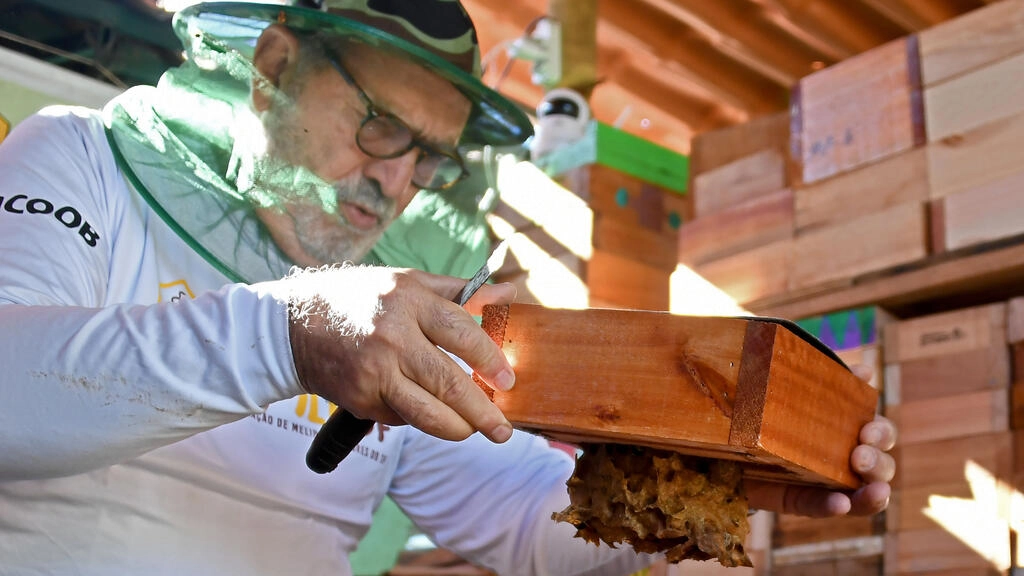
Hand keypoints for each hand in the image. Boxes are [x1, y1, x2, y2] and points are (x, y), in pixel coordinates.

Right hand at [278, 265, 516, 443]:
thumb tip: (507, 294)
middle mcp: (392, 336)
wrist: (290, 325)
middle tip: (502, 430)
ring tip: (475, 433)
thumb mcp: (407, 282)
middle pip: (449, 382)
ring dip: (457, 428)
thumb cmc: (355, 298)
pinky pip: (401, 416)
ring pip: (427, 412)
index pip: (462, 333)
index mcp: (409, 300)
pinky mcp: (359, 397)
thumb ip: (460, 292)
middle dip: (482, 412)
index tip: (508, 380)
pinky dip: (418, 418)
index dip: (490, 360)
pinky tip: (426, 411)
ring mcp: (374, 371)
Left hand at [744, 365, 895, 516]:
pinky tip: (840, 503)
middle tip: (861, 455)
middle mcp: (842, 459)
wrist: (727, 436)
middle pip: (880, 465)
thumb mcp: (792, 388)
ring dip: (872, 492)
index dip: (882, 432)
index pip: (879, 434)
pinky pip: (818, 507)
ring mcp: (823, 483)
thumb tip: (864, 371)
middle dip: (879, 461)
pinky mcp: (797, 500)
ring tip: (873, 488)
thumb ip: (826, 380)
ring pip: (862, 493)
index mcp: (846, 429)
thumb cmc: (765, 407)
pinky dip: (832, 507)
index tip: (868, 429)